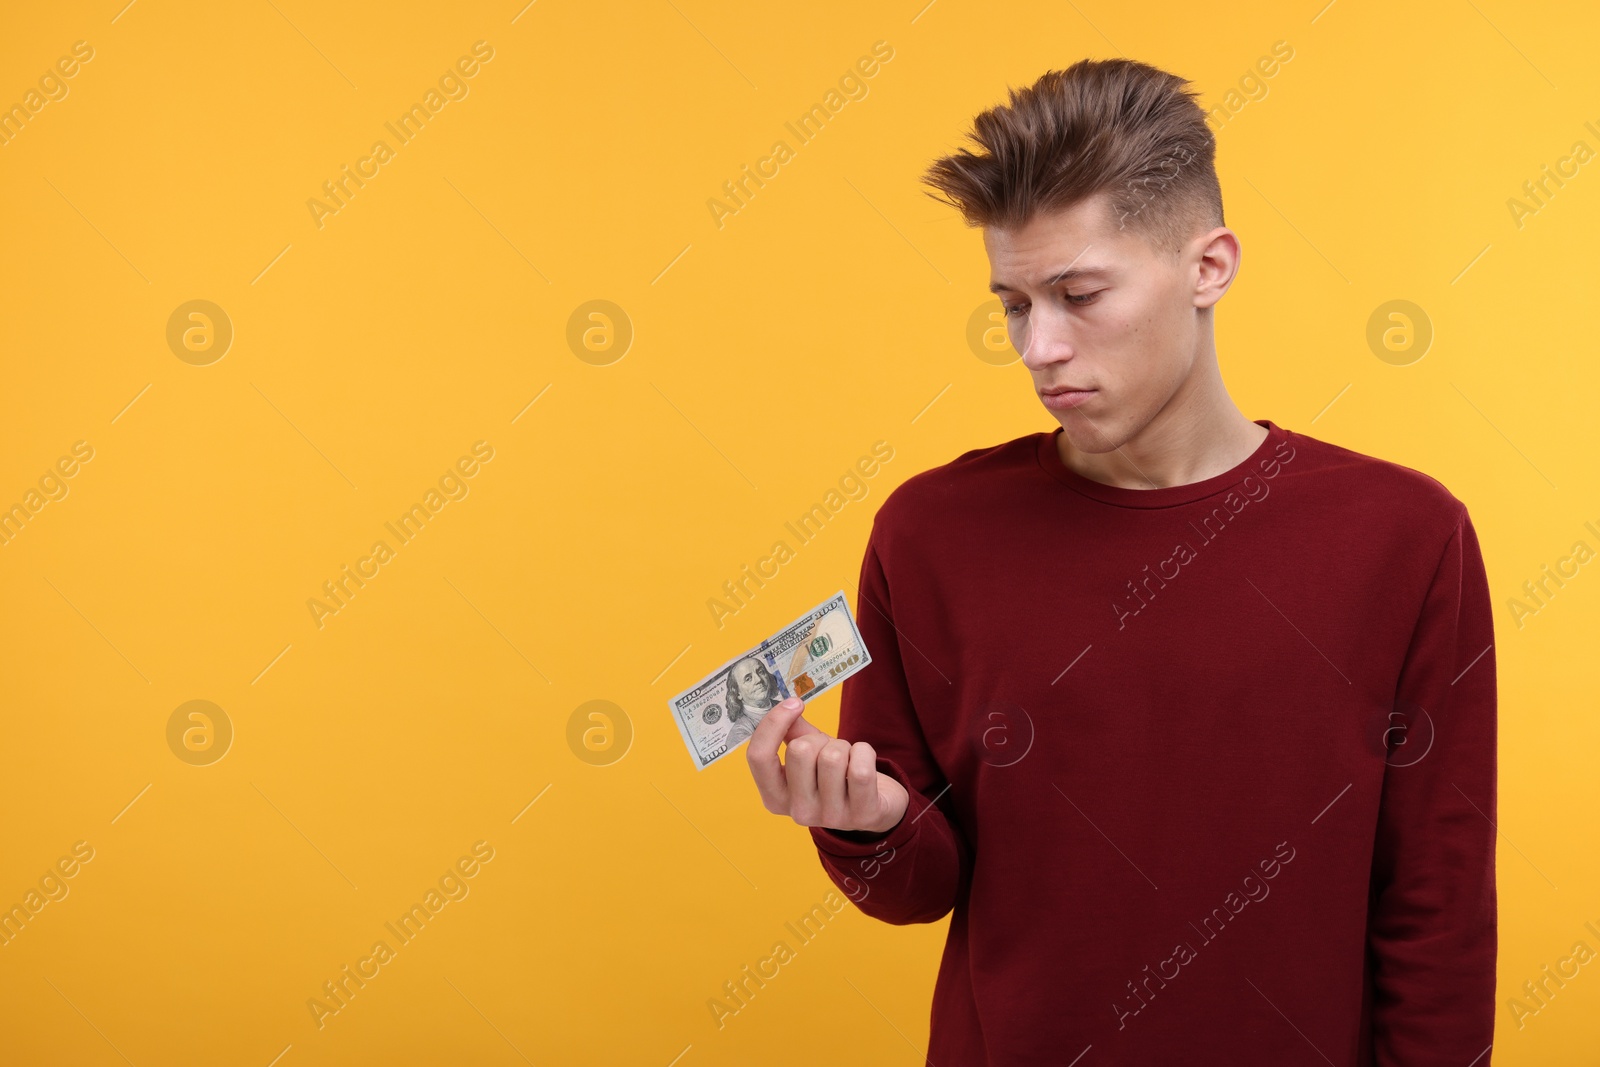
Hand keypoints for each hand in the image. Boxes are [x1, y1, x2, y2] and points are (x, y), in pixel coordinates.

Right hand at [746, 696, 908, 833]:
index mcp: (775, 797)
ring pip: (833, 757)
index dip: (774, 723)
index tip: (794, 703)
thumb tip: (784, 703)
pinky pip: (860, 769)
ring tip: (848, 761)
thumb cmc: (835, 776)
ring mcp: (830, 817)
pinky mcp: (862, 815)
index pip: (759, 757)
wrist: (873, 806)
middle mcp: (798, 812)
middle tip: (829, 749)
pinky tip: (864, 764)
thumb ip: (793, 732)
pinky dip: (865, 753)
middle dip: (819, 739)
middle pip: (799, 750)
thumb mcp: (809, 755)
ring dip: (845, 748)